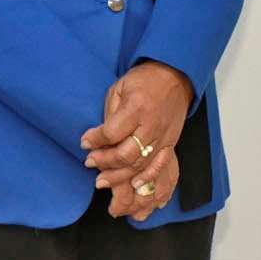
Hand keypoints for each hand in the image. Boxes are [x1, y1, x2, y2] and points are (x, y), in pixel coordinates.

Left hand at [80, 61, 192, 206]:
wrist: (175, 75)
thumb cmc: (144, 80)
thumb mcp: (119, 88)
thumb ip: (110, 114)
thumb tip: (97, 139)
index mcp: (137, 107)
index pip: (111, 133)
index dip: (94, 140)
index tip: (85, 141)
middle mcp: (152, 124)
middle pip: (125, 154)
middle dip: (103, 161)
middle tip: (90, 161)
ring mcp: (163, 136)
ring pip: (140, 165)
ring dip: (118, 176)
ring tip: (102, 179)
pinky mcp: (170, 142)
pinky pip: (159, 166)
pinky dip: (146, 178)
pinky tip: (132, 184)